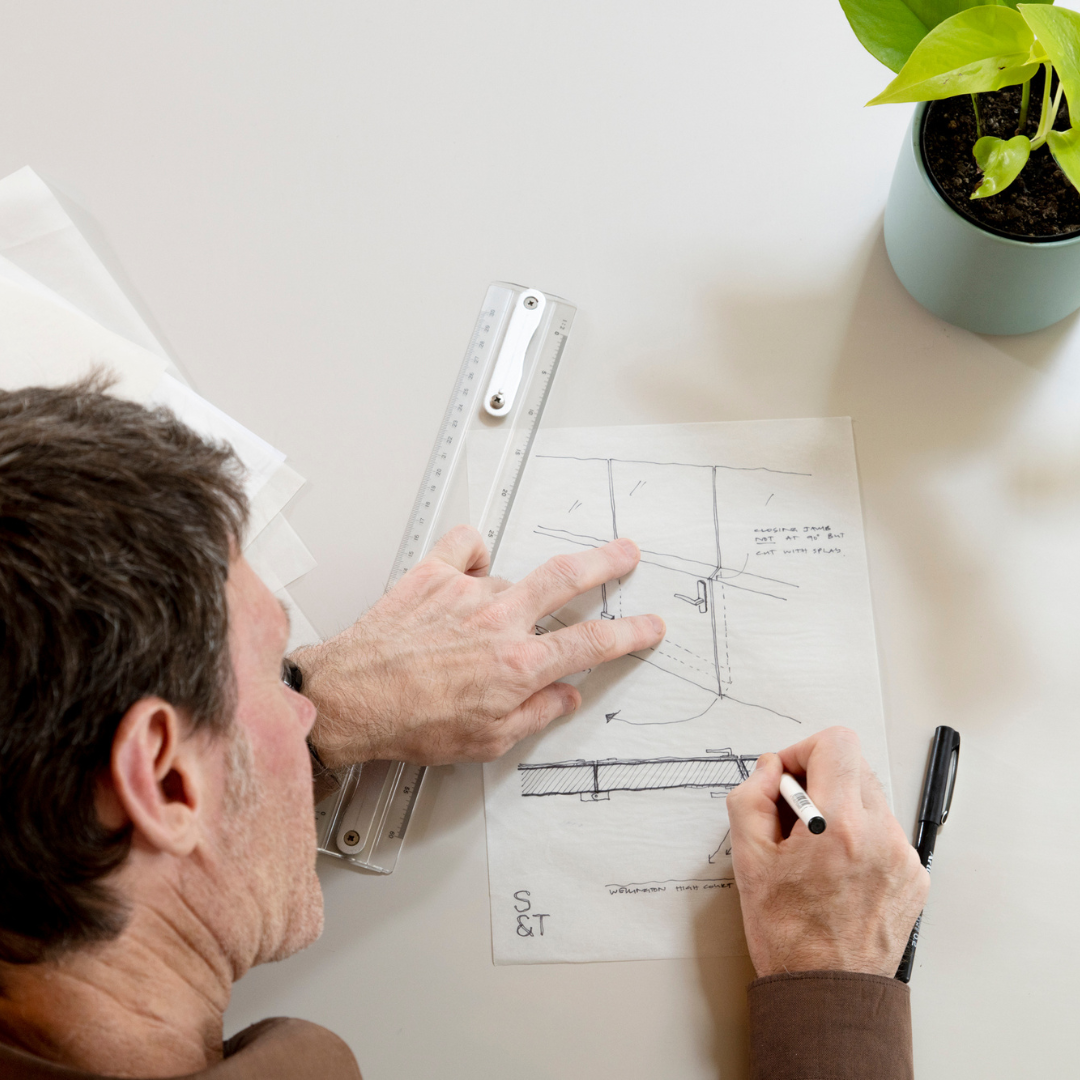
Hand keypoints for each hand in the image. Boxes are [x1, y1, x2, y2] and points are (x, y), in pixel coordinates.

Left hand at [296, 525, 664, 766]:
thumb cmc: (410, 723)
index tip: (648, 626)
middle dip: (607, 563)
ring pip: (511, 577)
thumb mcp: (488, 741)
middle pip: (569, 577)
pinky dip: (474, 554)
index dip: (631, 633)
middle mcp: (500, 621)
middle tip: (626, 553)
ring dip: (509, 597)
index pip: (593, 643)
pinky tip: (471, 571)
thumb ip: (537, 713)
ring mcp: (468, 592)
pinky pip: (466, 546)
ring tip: (479, 626)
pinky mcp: (434, 574)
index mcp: (520, 665)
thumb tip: (565, 697)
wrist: (351, 698)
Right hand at [727, 726, 928, 977]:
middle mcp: (880, 834)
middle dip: (819, 779)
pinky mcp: (915, 876)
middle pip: (854, 766)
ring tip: (814, 850)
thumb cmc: (788, 933)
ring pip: (870, 798)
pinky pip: (885, 832)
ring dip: (840, 809)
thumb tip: (771, 769)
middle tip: (794, 817)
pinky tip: (836, 870)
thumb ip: (752, 797)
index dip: (804, 750)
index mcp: (837, 824)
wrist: (827, 990)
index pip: (836, 742)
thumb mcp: (747, 859)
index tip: (788, 778)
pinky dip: (859, 837)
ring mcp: (903, 856)